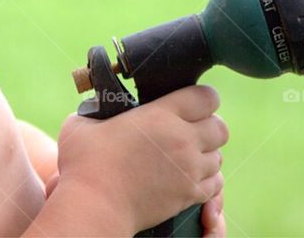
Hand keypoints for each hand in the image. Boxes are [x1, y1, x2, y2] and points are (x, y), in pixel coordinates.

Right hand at [55, 85, 227, 232]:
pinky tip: (189, 176)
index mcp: (162, 114)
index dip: (203, 98)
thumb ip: (95, 110)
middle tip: (191, 129)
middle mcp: (183, 139)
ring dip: (207, 154)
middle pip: (221, 127)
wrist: (95, 206)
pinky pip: (215, 184)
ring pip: (219, 156)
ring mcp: (189, 169)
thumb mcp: (82, 124)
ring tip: (188, 155)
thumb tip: (95, 106)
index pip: (207, 97)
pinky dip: (207, 179)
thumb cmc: (85, 164)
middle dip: (209, 126)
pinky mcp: (188, 195)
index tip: (191, 102)